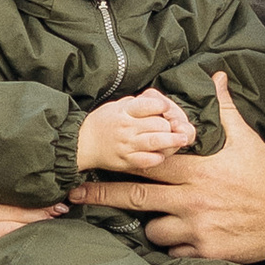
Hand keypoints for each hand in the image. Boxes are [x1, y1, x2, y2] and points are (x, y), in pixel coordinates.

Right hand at [0, 194, 65, 255]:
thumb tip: (20, 186)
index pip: (3, 199)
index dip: (30, 200)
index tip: (52, 197)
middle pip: (8, 217)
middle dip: (37, 215)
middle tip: (59, 210)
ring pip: (4, 236)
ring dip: (29, 232)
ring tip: (50, 226)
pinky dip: (11, 250)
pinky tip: (28, 248)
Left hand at [69, 71, 264, 261]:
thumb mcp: (244, 137)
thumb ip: (222, 108)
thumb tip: (215, 75)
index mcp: (197, 168)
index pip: (146, 163)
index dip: (116, 163)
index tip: (90, 165)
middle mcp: (192, 198)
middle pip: (134, 198)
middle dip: (100, 196)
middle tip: (75, 196)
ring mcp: (198, 228)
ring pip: (152, 230)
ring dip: (149, 225)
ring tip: (158, 220)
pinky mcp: (207, 252)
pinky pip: (174, 252)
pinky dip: (173, 246)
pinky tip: (181, 238)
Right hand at [74, 88, 198, 176]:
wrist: (81, 144)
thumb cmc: (101, 123)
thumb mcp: (116, 105)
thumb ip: (137, 104)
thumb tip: (160, 104)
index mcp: (124, 111)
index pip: (149, 105)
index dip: (162, 106)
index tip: (167, 109)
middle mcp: (127, 127)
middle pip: (158, 124)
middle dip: (170, 126)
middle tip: (176, 128)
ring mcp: (127, 145)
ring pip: (156, 141)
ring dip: (172, 141)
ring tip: (183, 139)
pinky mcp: (126, 161)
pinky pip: (147, 160)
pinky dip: (157, 157)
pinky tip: (162, 155)